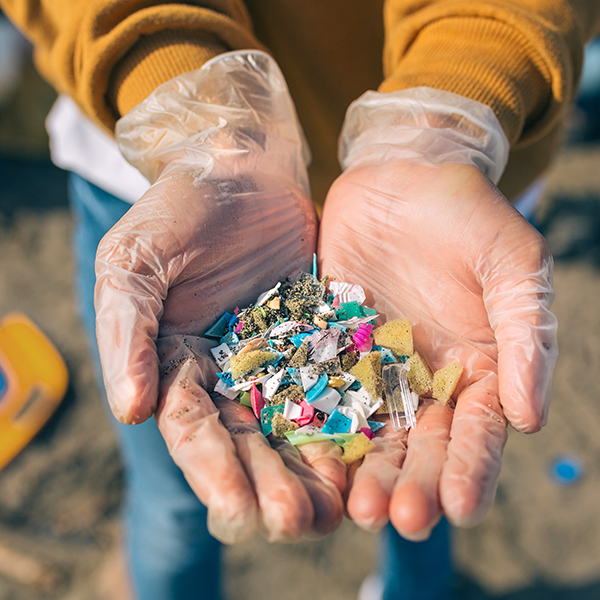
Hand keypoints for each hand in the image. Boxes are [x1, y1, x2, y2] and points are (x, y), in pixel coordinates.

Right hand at [94, 51, 345, 542]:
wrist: (240, 168)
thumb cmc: (179, 208)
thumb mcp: (134, 261)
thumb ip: (126, 333)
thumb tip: (130, 410)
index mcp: (175, 363)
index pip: (192, 428)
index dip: (213, 471)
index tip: (239, 510)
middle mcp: (227, 372)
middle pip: (248, 441)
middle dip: (270, 484)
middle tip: (298, 523)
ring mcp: (277, 358)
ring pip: (294, 425)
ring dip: (312, 469)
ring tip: (338, 509)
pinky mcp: (320, 338)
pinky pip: (335, 385)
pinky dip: (347, 421)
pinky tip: (367, 454)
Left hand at [320, 159, 556, 538]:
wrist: (401, 176)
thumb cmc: (466, 214)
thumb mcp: (511, 264)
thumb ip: (525, 336)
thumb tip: (532, 419)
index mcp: (478, 369)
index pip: (478, 431)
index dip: (472, 470)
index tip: (460, 508)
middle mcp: (425, 380)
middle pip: (421, 445)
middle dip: (411, 484)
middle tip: (396, 518)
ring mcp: (374, 368)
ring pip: (370, 432)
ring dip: (364, 472)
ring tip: (355, 508)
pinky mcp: (330, 348)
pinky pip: (322, 393)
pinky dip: (318, 427)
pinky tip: (310, 460)